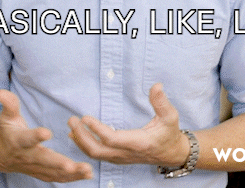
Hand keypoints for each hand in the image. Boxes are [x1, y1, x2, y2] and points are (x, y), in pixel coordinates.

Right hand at [0, 90, 92, 181]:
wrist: (1, 155)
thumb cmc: (8, 131)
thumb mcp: (7, 116)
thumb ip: (9, 104)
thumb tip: (1, 92)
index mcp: (18, 141)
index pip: (27, 139)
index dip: (36, 136)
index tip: (47, 133)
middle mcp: (27, 157)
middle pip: (44, 160)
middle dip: (58, 163)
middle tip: (72, 165)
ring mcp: (35, 167)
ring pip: (53, 172)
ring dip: (71, 173)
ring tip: (87, 170)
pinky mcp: (42, 173)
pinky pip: (57, 178)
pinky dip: (72, 179)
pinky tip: (88, 174)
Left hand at [68, 83, 189, 165]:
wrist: (172, 153)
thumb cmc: (170, 133)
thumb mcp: (171, 116)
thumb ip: (162, 102)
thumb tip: (157, 85)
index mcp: (138, 143)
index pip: (112, 139)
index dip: (97, 129)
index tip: (85, 117)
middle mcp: (126, 153)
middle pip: (98, 151)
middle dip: (82, 136)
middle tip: (71, 120)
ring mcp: (121, 158)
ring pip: (96, 155)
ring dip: (81, 141)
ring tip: (71, 126)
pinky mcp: (118, 158)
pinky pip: (98, 155)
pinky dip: (85, 146)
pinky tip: (77, 136)